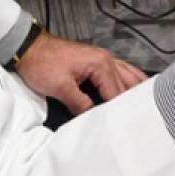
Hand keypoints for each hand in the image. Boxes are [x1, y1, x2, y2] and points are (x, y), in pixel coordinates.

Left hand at [14, 31, 146, 113]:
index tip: (126, 128)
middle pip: (127, 85)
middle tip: (139, 123)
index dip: (120, 112)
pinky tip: (133, 89)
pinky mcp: (97, 60)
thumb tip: (94, 118)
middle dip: (132, 103)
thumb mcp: (60, 87)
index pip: (117, 93)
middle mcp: (106, 59)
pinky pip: (120, 70)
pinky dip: (129, 80)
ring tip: (144, 108)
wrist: (29, 47)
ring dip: (136, 90)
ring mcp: (103, 58)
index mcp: (100, 65)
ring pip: (129, 74)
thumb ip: (80, 104)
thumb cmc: (42, 64)